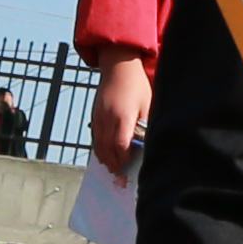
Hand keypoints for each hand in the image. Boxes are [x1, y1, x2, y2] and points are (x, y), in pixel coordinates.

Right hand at [88, 52, 151, 173]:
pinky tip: (106, 155)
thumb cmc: (137, 86)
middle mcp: (108, 118)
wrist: (118, 66)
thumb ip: (145, 125)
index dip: (124, 160)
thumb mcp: (147, 104)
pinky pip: (95, 137)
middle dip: (114, 165)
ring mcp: (99, 117)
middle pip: (107, 149)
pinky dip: (99, 148)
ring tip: (113, 170)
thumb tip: (146, 145)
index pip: (121, 145)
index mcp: (123, 116)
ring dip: (105, 159)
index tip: (129, 169)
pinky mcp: (94, 114)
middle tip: (120, 177)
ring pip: (98, 144)